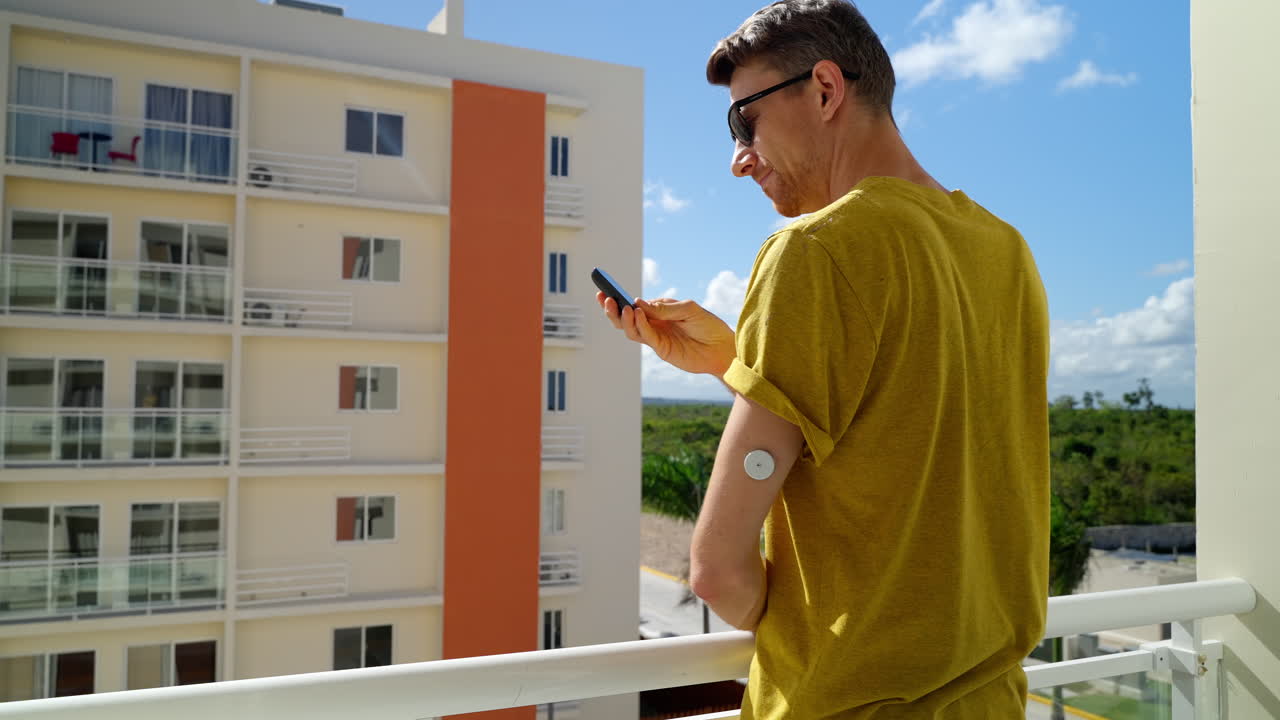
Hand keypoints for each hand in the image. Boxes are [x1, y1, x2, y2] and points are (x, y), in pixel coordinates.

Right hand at [596, 292, 735, 377]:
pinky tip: (637, 313)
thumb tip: (638, 303)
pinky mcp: (661, 348)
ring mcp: (656, 336)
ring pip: (631, 329)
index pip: (635, 304)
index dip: (619, 298)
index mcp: (659, 310)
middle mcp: (654, 323)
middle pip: (627, 317)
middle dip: (613, 309)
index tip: (605, 290)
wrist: (722, 348)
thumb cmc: (708, 326)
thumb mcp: (689, 309)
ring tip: (622, 307)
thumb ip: (665, 308)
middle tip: (604, 298)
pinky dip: (639, 324)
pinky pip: (645, 336)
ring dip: (623, 318)